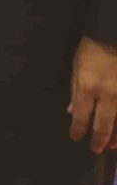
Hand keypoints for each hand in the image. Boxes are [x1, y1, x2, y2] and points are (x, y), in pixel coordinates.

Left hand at [70, 36, 116, 150]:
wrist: (112, 34)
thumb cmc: (92, 50)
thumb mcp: (76, 68)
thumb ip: (75, 92)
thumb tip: (72, 112)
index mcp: (88, 86)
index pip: (82, 114)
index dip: (78, 129)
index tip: (75, 137)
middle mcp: (108, 93)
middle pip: (103, 122)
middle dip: (99, 138)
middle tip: (95, 149)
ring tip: (112, 146)